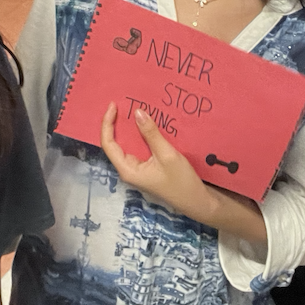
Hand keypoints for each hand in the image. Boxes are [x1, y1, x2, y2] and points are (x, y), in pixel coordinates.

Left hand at [100, 102, 208, 219]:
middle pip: (114, 143)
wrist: (196, 201)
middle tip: (122, 103)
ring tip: (131, 108)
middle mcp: (128, 169)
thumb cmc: (181, 182)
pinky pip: (138, 147)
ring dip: (128, 128)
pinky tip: (144, 123)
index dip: (107, 124)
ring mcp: (137, 168)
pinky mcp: (146, 167)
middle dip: (115, 123)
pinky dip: (139, 134)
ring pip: (126, 145)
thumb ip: (151, 134)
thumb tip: (137, 112)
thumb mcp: (167, 155)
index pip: (108, 144)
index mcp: (127, 169)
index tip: (114, 105)